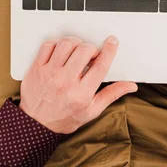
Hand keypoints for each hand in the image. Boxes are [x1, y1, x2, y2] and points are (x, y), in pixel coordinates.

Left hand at [19, 36, 137, 133]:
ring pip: (66, 44)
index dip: (109, 50)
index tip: (112, 42)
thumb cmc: (64, 118)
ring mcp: (49, 73)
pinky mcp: (37, 68)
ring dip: (75, 43)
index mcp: (81, 93)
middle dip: (92, 48)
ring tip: (77, 51)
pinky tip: (61, 51)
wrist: (36, 125)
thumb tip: (130, 86)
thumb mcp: (92, 111)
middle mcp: (65, 81)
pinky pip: (48, 46)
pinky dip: (57, 44)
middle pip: (84, 51)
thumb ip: (111, 95)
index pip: (100, 66)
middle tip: (92, 54)